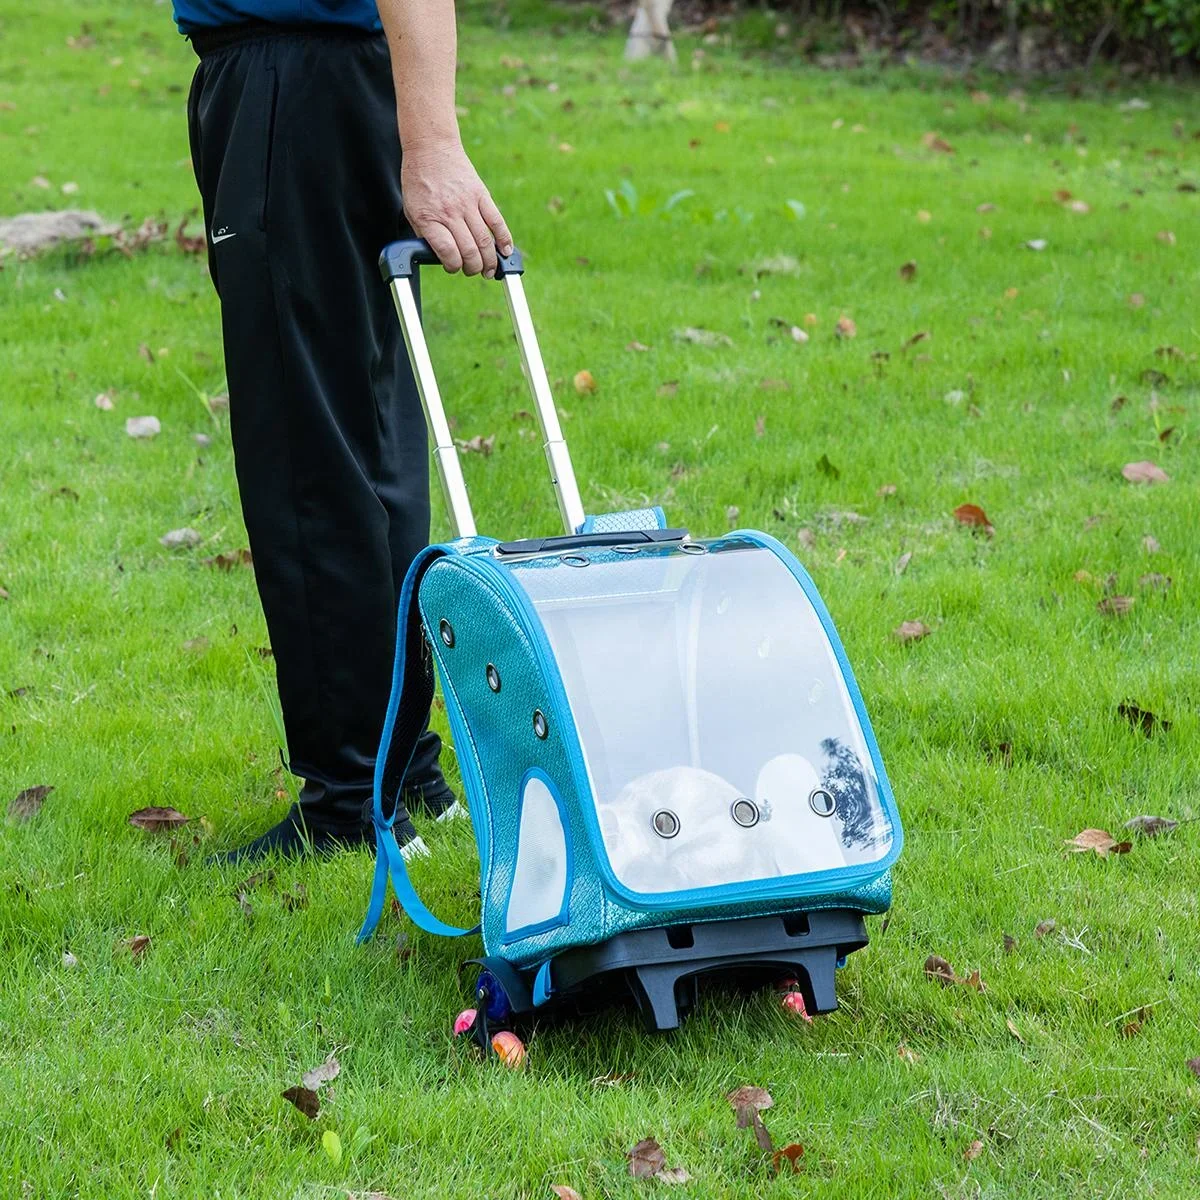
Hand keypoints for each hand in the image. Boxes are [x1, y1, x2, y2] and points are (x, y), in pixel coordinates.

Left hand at [400, 140, 512, 277]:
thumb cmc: (419, 181)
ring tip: (490, 269)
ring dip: (490, 260)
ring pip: (484, 241)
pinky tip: (506, 251)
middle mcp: (449, 213)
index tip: (453, 267)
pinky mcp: (481, 195)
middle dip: (474, 268)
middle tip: (474, 271)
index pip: (448, 253)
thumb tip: (441, 256)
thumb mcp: (412, 211)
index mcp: (430, 219)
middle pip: (469, 251)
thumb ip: (426, 234)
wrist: (431, 147)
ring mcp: (467, 204)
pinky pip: (496, 222)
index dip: (453, 267)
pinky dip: (504, 239)